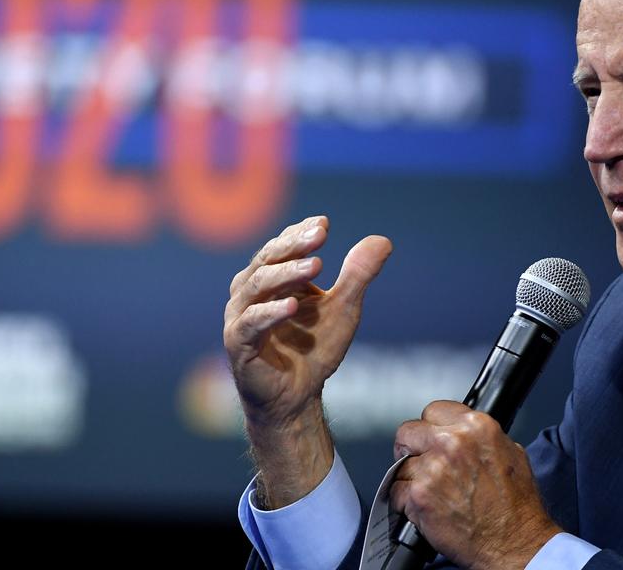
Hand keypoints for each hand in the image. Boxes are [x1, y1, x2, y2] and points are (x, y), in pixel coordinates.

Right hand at [224, 215, 391, 505]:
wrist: (297, 398)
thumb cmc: (314, 349)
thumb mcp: (343, 309)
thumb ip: (358, 275)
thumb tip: (382, 241)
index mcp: (272, 278)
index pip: (282, 246)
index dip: (300, 233)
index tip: (324, 225)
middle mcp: (250, 292)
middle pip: (268, 260)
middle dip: (294, 246)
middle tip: (320, 236)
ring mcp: (241, 317)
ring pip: (258, 286)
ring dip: (287, 274)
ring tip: (316, 266)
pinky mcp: (239, 344)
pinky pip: (251, 324)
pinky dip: (271, 313)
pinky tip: (293, 305)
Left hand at [390, 401, 561, 569]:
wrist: (515, 542)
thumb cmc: (517, 506)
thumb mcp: (511, 453)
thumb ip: (480, 438)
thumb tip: (462, 434)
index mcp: (476, 427)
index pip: (433, 410)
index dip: (430, 427)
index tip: (429, 438)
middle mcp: (452, 443)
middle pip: (408, 432)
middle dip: (411, 448)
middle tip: (420, 463)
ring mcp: (433, 468)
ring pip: (401, 465)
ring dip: (410, 479)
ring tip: (431, 494)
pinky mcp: (419, 496)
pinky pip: (396, 493)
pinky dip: (405, 504)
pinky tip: (424, 509)